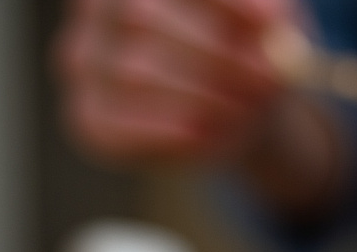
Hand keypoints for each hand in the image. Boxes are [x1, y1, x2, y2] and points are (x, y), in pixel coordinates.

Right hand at [56, 0, 292, 163]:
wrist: (228, 105)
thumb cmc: (242, 48)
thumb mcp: (264, 26)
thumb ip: (267, 20)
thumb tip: (272, 23)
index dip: (223, 1)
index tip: (270, 22)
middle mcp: (97, 10)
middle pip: (143, 17)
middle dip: (214, 53)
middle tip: (267, 78)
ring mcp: (84, 62)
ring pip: (134, 73)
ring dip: (201, 96)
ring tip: (245, 108)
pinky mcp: (88, 117)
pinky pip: (120, 127)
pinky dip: (170, 133)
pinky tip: (207, 135)